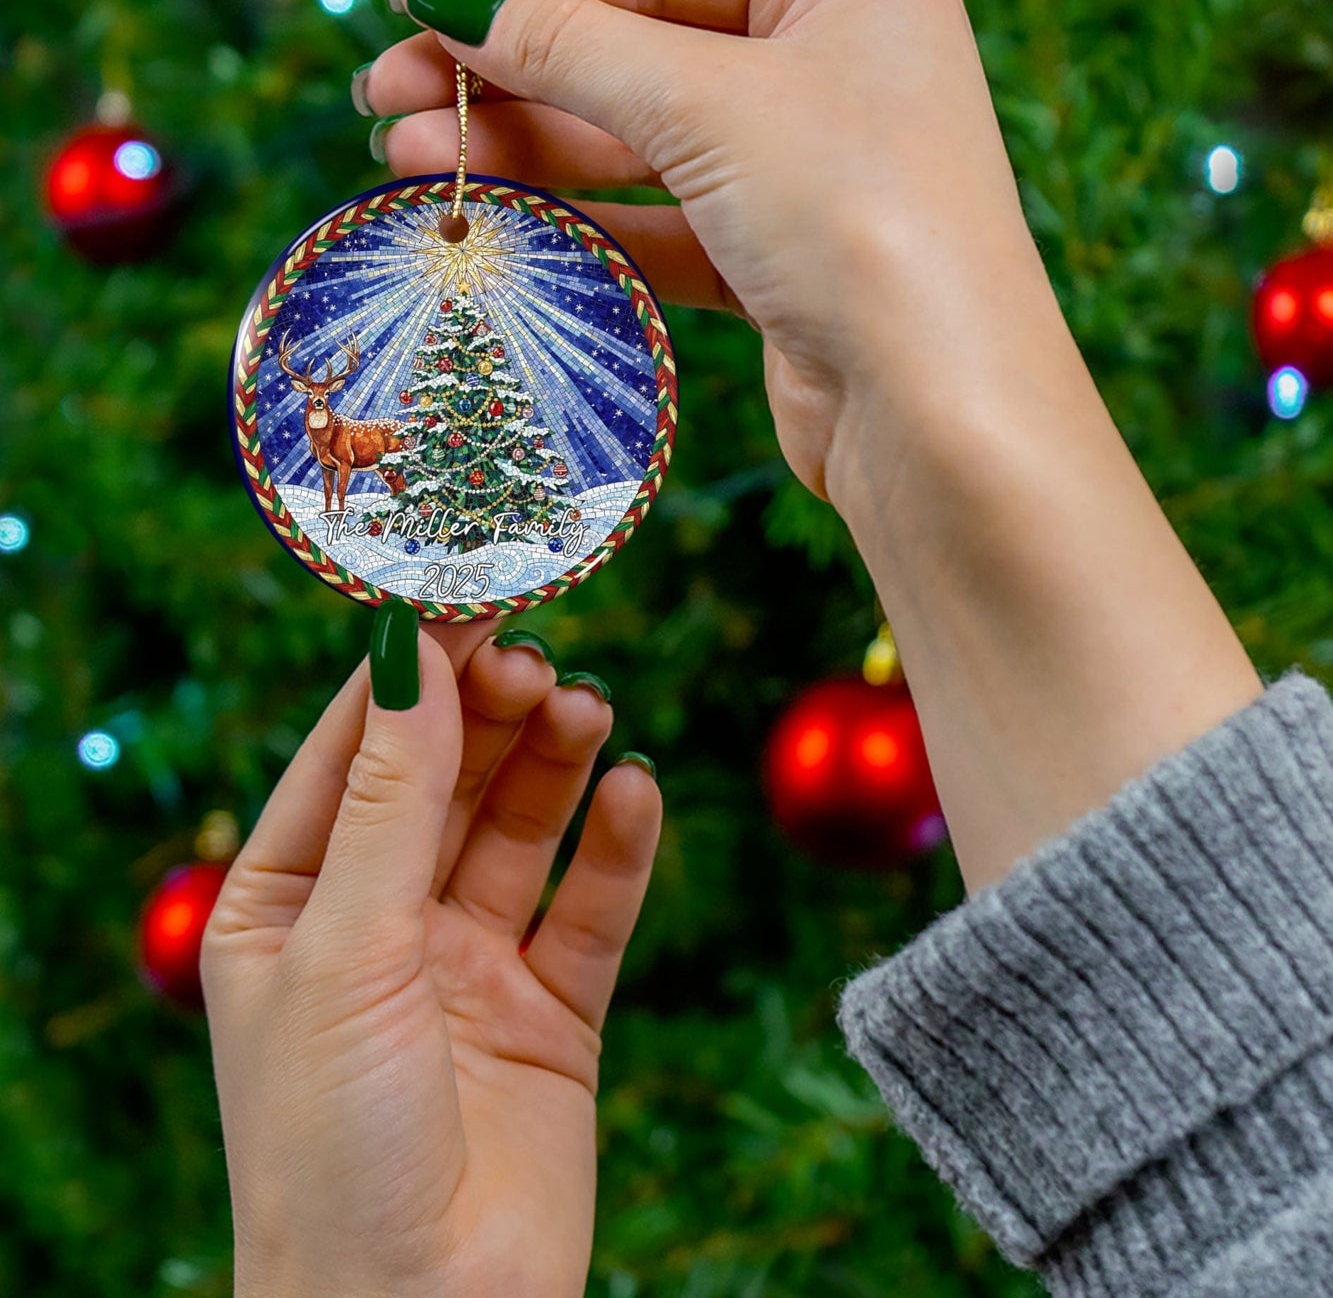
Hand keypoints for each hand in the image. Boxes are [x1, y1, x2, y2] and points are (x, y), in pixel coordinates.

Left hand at [202, 617, 660, 1297]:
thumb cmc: (332, 1146)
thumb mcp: (346, 950)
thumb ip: (391, 800)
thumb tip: (414, 655)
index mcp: (289, 904)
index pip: (353, 752)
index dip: (410, 672)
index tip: (468, 593)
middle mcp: (380, 924)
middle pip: (446, 778)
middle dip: (490, 713)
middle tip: (538, 659)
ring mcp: (469, 966)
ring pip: (521, 829)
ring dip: (555, 763)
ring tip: (587, 710)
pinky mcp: (552, 1012)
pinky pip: (591, 908)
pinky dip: (617, 847)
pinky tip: (635, 793)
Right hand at [362, 0, 1045, 513]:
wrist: (939, 415)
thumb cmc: (857, 219)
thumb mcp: (706, 104)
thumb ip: (571, 46)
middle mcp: (834, 63)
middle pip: (637, 49)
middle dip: (509, 72)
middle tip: (384, 94)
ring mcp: (808, 168)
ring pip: (640, 143)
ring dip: (526, 150)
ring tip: (405, 159)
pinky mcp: (782, 263)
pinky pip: (662, 224)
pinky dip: (581, 223)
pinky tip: (491, 219)